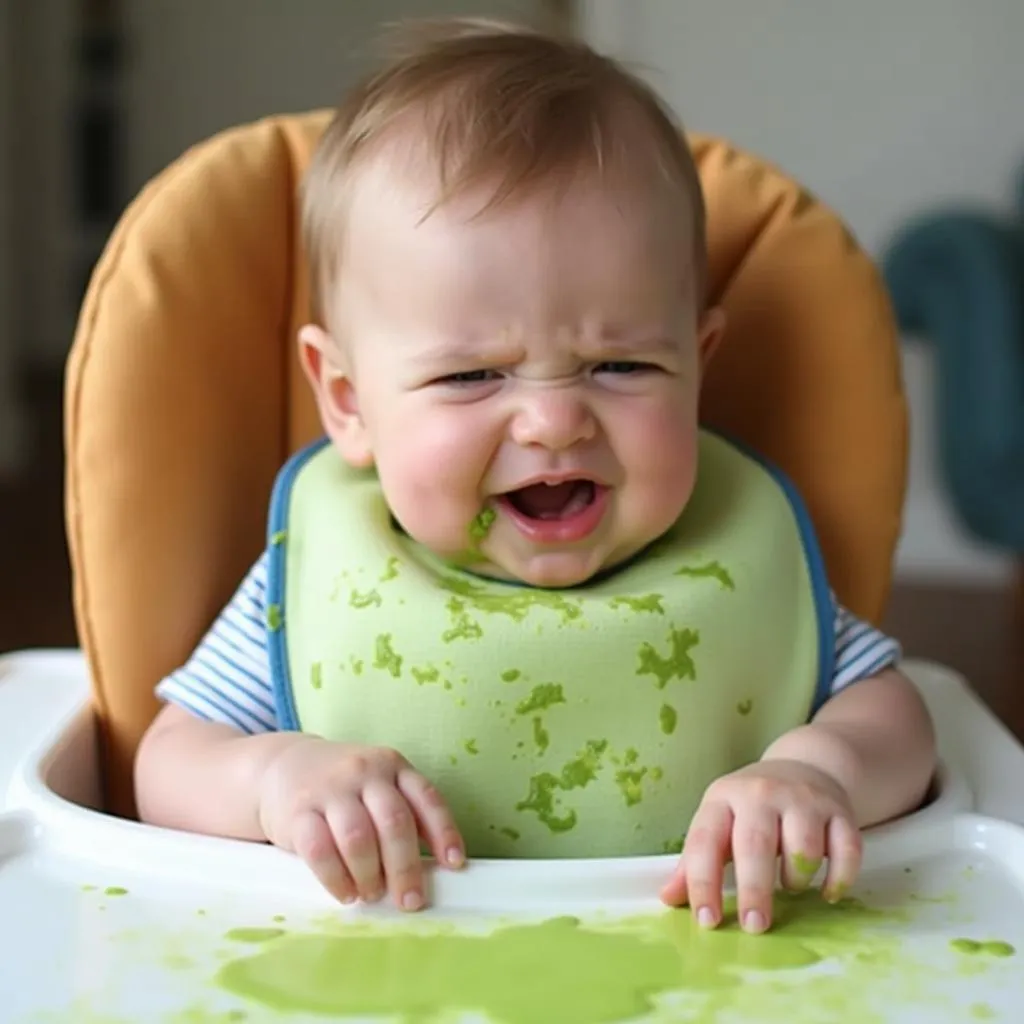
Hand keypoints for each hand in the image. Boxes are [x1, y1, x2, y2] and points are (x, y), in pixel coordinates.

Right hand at [258, 736, 464, 910]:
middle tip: (409, 902)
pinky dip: (336, 880)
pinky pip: (320, 851)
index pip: (427, 798)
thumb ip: (403, 813)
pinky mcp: (298, 811)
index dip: (444, 832)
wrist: (282, 766)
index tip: (454, 865)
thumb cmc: (344, 787)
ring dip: (370, 875)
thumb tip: (434, 867)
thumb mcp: (378, 785)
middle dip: (405, 868)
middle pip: (394, 822)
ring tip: (372, 894)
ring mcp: (330, 789)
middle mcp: (365, 772)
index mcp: (393, 765)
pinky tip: (345, 893)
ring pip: (358, 838)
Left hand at [660, 759, 861, 932]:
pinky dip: (839, 878)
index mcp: (723, 797)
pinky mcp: (839, 810)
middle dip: (754, 890)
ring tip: (789, 887)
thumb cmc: (753, 807)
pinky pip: (846, 850)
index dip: (703, 882)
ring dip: (796, 879)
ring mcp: (803, 799)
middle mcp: (761, 794)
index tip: (707, 921)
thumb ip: (695, 860)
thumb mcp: (719, 821)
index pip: (705, 841)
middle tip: (753, 926)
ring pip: (803, 849)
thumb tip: (668, 898)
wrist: (805, 766)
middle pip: (755, 845)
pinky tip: (827, 892)